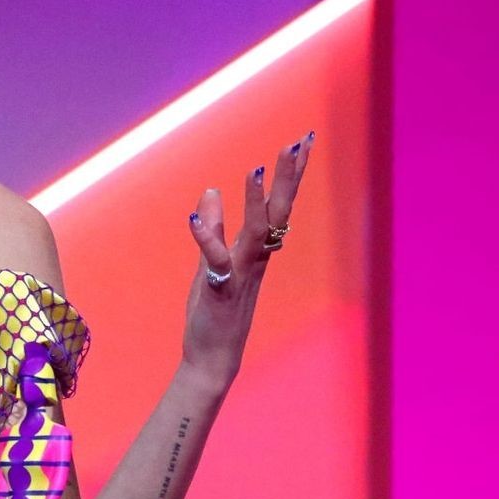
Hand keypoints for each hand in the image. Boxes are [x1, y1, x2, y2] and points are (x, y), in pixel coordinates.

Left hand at [181, 130, 313, 389]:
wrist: (211, 356)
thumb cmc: (214, 312)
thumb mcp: (210, 263)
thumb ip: (213, 229)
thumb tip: (212, 192)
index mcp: (255, 252)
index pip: (277, 207)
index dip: (289, 176)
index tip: (301, 142)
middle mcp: (255, 260)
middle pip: (278, 213)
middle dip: (288, 178)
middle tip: (301, 142)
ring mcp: (240, 275)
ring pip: (256, 234)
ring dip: (257, 202)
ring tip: (257, 170)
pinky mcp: (220, 291)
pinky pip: (216, 262)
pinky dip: (207, 239)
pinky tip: (196, 217)